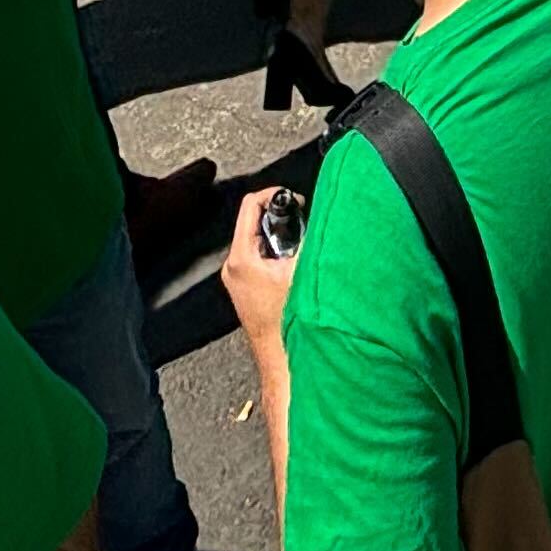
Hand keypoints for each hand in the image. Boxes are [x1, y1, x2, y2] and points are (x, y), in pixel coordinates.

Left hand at [222, 185, 298, 348]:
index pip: (250, 206)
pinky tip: (293, 262)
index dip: (273, 194)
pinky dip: (275, 250)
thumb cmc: (287, 320)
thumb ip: (306, 240)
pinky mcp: (243, 287)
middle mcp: (232, 266)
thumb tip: (318, 218)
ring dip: (279, 234)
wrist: (280, 356)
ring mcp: (236, 278)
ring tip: (300, 241)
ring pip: (256, 239)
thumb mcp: (301, 270)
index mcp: (241, 258)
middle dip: (279, 215)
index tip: (293, 199)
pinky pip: (257, 256)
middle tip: (302, 218)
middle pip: (252, 221)